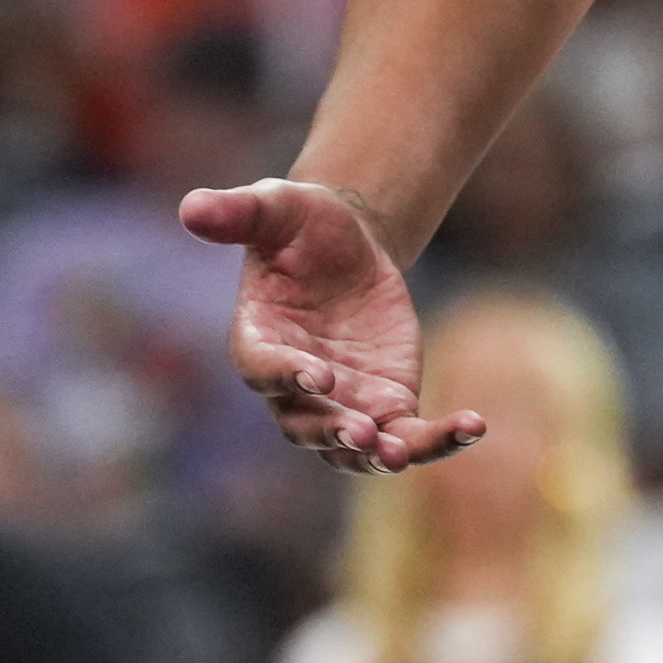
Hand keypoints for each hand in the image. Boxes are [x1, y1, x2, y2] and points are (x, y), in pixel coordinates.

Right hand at [177, 177, 487, 473]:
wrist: (348, 243)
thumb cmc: (299, 224)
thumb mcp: (273, 206)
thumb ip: (236, 212)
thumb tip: (190, 207)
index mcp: (258, 341)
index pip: (264, 370)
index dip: (287, 376)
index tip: (317, 375)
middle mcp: (294, 387)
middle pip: (305, 425)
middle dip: (332, 432)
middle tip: (362, 433)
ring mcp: (341, 403)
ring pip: (354, 448)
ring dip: (377, 456)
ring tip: (404, 456)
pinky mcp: (386, 405)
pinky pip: (409, 435)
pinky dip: (438, 440)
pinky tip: (471, 427)